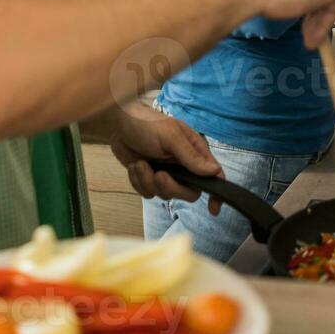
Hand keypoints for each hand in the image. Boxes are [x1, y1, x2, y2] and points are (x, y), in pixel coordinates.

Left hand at [110, 105, 224, 215]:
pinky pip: (148, 193)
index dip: (216, 193)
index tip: (213, 209)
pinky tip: (135, 165)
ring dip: (149, 180)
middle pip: (188, 192)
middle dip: (171, 187)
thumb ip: (191, 156)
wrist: (118, 125)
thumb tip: (215, 171)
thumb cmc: (148, 124)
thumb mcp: (171, 137)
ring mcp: (166, 174)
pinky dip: (138, 181)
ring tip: (140, 163)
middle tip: (158, 175)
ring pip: (165, 194)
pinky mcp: (149, 179)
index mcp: (194, 152)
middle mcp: (183, 166)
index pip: (213, 176)